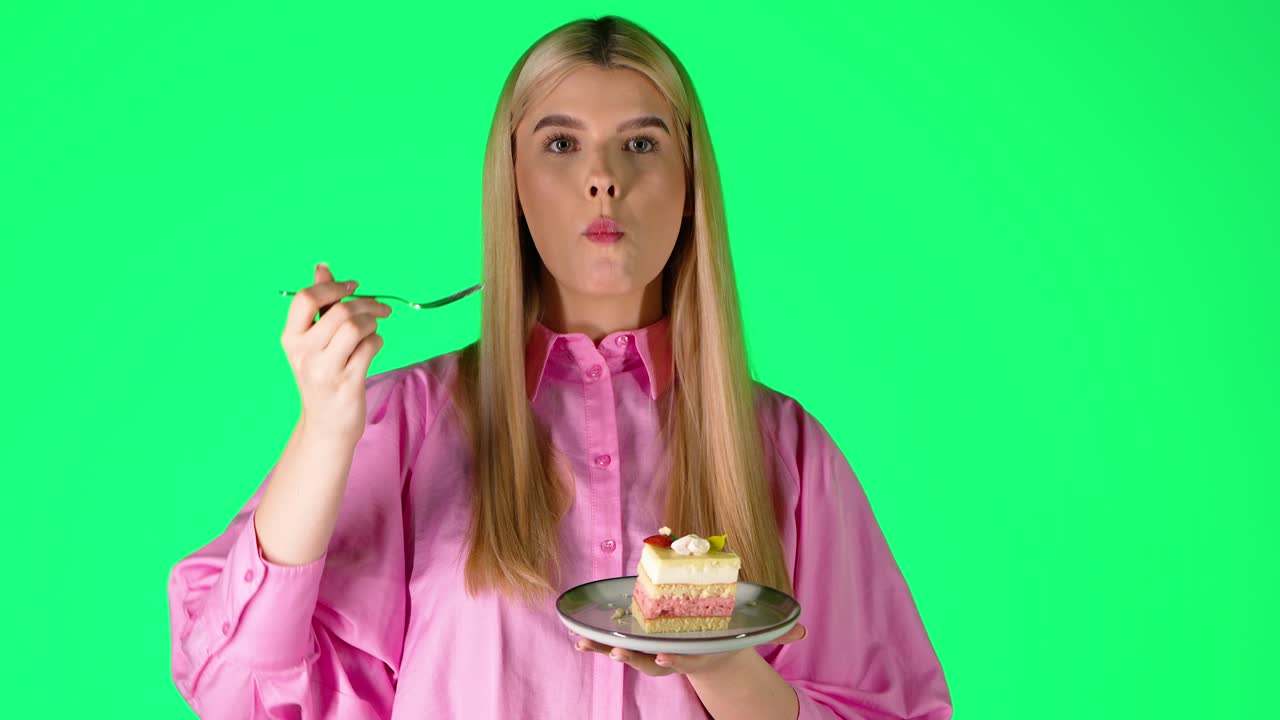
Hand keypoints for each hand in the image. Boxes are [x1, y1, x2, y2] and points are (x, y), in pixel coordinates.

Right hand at [281, 262, 393, 447]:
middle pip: (340, 311)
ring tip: (374, 329)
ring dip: (373, 322)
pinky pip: (370, 347)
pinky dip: (378, 341)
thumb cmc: (323, 375)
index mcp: (290, 337)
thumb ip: (319, 304)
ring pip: (356, 327)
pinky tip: (374, 347)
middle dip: (367, 304)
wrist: (326, 425)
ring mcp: (324, 369)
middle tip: (381, 308)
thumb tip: (322, 267)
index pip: (305, 298)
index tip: (353, 286)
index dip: (334, 286)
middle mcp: (303, 352)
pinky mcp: (347, 383)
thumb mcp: (313, 341)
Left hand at [568, 623, 807, 676]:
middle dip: (632, 659)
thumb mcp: (750, 633)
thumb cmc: (728, 635)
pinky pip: (614, 645)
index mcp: (697, 654)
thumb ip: (775, 632)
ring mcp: (652, 654)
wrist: (711, 652)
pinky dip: (595, 643)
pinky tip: (576, 636)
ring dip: (604, 650)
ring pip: (627, 656)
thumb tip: (803, 630)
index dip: (672, 660)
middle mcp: (673, 657)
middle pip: (649, 663)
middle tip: (615, 653)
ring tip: (583, 644)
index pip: (684, 661)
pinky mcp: (638, 646)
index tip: (660, 657)